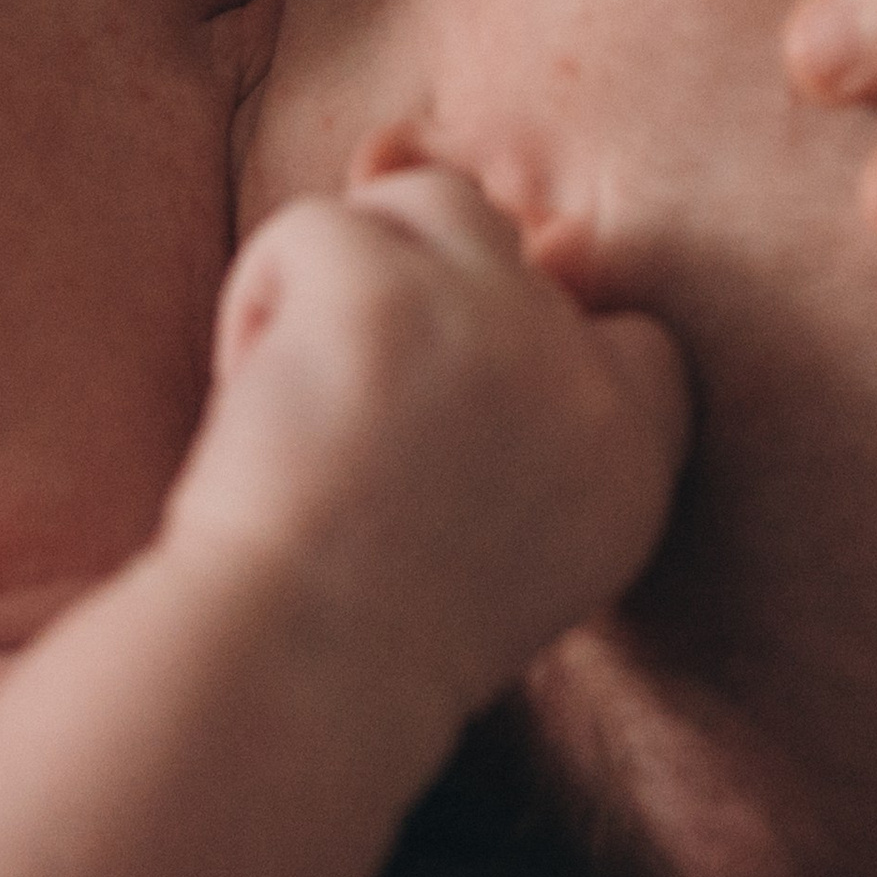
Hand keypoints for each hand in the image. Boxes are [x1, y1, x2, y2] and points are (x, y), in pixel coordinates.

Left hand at [171, 165, 688, 754]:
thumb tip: (538, 261)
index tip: (447, 404)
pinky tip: (242, 391)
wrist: (287, 675)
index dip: (536, 343)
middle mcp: (585, 384)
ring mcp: (493, 323)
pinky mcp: (385, 291)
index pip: (634, 341)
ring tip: (295, 376)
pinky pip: (314, 226)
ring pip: (428, 202)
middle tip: (347, 408)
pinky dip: (261, 294)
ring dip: (353, 265)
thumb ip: (544, 428)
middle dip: (419, 303)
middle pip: (511, 253)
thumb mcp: (514, 547)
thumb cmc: (366, 632)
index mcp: (630, 465)